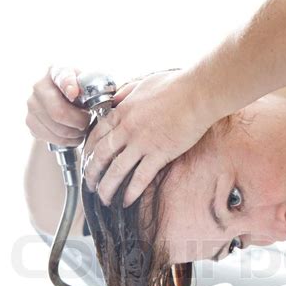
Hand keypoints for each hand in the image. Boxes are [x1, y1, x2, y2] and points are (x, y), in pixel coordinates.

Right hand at [26, 66, 89, 146]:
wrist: (63, 104)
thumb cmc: (81, 94)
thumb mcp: (90, 85)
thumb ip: (96, 86)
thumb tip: (100, 97)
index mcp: (58, 71)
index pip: (62, 77)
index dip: (68, 85)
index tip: (74, 93)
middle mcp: (39, 85)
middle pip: (58, 112)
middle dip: (79, 122)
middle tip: (87, 122)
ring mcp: (32, 103)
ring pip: (56, 129)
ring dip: (74, 134)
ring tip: (81, 129)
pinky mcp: (29, 121)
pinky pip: (50, 137)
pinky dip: (65, 141)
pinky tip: (72, 135)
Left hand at [82, 69, 212, 206]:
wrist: (198, 93)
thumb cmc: (175, 85)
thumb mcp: (141, 84)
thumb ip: (126, 94)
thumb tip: (116, 100)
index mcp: (122, 112)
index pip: (95, 136)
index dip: (88, 153)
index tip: (87, 162)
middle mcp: (127, 129)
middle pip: (101, 156)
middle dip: (92, 174)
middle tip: (90, 185)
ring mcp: (142, 143)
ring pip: (116, 171)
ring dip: (107, 188)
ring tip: (105, 199)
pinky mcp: (159, 154)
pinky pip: (140, 177)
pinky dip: (131, 192)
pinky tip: (127, 201)